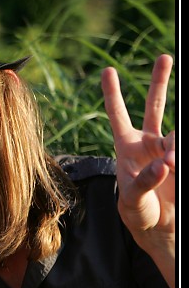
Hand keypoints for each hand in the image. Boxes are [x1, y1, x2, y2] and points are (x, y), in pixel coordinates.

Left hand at [101, 54, 174, 287]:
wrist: (160, 229)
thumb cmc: (138, 212)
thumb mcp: (133, 199)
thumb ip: (145, 181)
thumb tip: (163, 163)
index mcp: (126, 147)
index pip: (117, 114)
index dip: (112, 93)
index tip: (107, 70)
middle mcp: (148, 142)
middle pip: (154, 105)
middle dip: (159, 81)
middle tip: (164, 58)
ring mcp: (168, 149)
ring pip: (175, 129)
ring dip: (174, 142)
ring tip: (169, 162)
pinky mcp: (179, 160)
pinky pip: (180, 147)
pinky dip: (177, 153)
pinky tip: (171, 162)